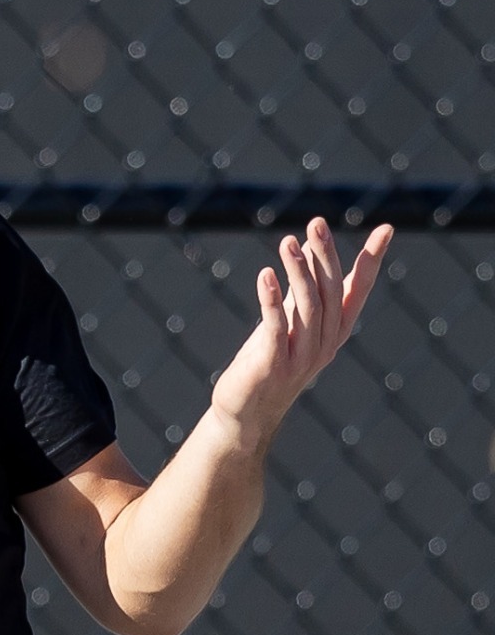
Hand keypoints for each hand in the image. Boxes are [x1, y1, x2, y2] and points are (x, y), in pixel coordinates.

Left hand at [210, 217, 392, 442]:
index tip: (387, 229)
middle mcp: (326, 343)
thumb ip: (302, 288)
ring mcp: (302, 357)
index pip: (358, 290)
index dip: (371, 260)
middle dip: (325, 256)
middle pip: (330, 293)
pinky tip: (266, 275)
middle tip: (316, 223)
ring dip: (297, 272)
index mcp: (335, 330)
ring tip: (287, 243)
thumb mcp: (290, 321)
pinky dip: (271, 300)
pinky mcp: (274, 365)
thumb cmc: (269, 360)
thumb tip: (308, 247)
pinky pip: (276, 328)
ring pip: (307, 307)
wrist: (248, 411)